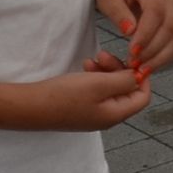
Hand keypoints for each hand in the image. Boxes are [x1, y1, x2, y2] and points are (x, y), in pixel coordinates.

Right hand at [30, 61, 150, 130]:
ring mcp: (93, 114)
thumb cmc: (64, 95)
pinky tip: (85, 66)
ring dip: (105, 70)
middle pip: (126, 91)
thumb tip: (140, 77)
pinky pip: (96, 91)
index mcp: (115, 115)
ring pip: (110, 88)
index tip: (131, 59)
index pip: (142, 97)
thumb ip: (124, 80)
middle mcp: (107, 117)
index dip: (141, 77)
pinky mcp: (80, 108)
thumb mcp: (99, 84)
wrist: (29, 106)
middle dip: (119, 70)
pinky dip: (94, 76)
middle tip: (104, 55)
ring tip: (92, 59)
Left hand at [93, 0, 172, 77]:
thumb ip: (118, 14)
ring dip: (160, 57)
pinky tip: (150, 66)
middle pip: (169, 26)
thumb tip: (130, 31)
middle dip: (153, 49)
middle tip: (134, 64)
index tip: (132, 51)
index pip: (156, 10)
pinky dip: (165, 58)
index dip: (146, 33)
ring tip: (141, 69)